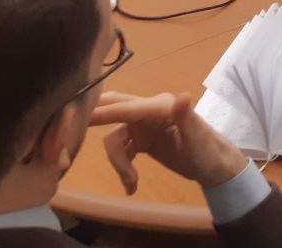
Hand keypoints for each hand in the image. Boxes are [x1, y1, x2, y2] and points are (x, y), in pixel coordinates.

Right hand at [90, 92, 247, 194]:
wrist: (214, 166)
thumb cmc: (208, 149)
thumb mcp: (198, 137)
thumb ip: (187, 116)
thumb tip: (182, 96)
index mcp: (161, 105)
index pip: (127, 108)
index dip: (102, 113)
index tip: (75, 117)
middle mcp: (149, 110)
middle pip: (113, 108)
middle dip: (93, 118)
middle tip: (67, 131)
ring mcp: (143, 125)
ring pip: (113, 137)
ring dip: (117, 162)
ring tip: (131, 182)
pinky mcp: (141, 139)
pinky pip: (120, 150)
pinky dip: (122, 168)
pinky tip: (132, 185)